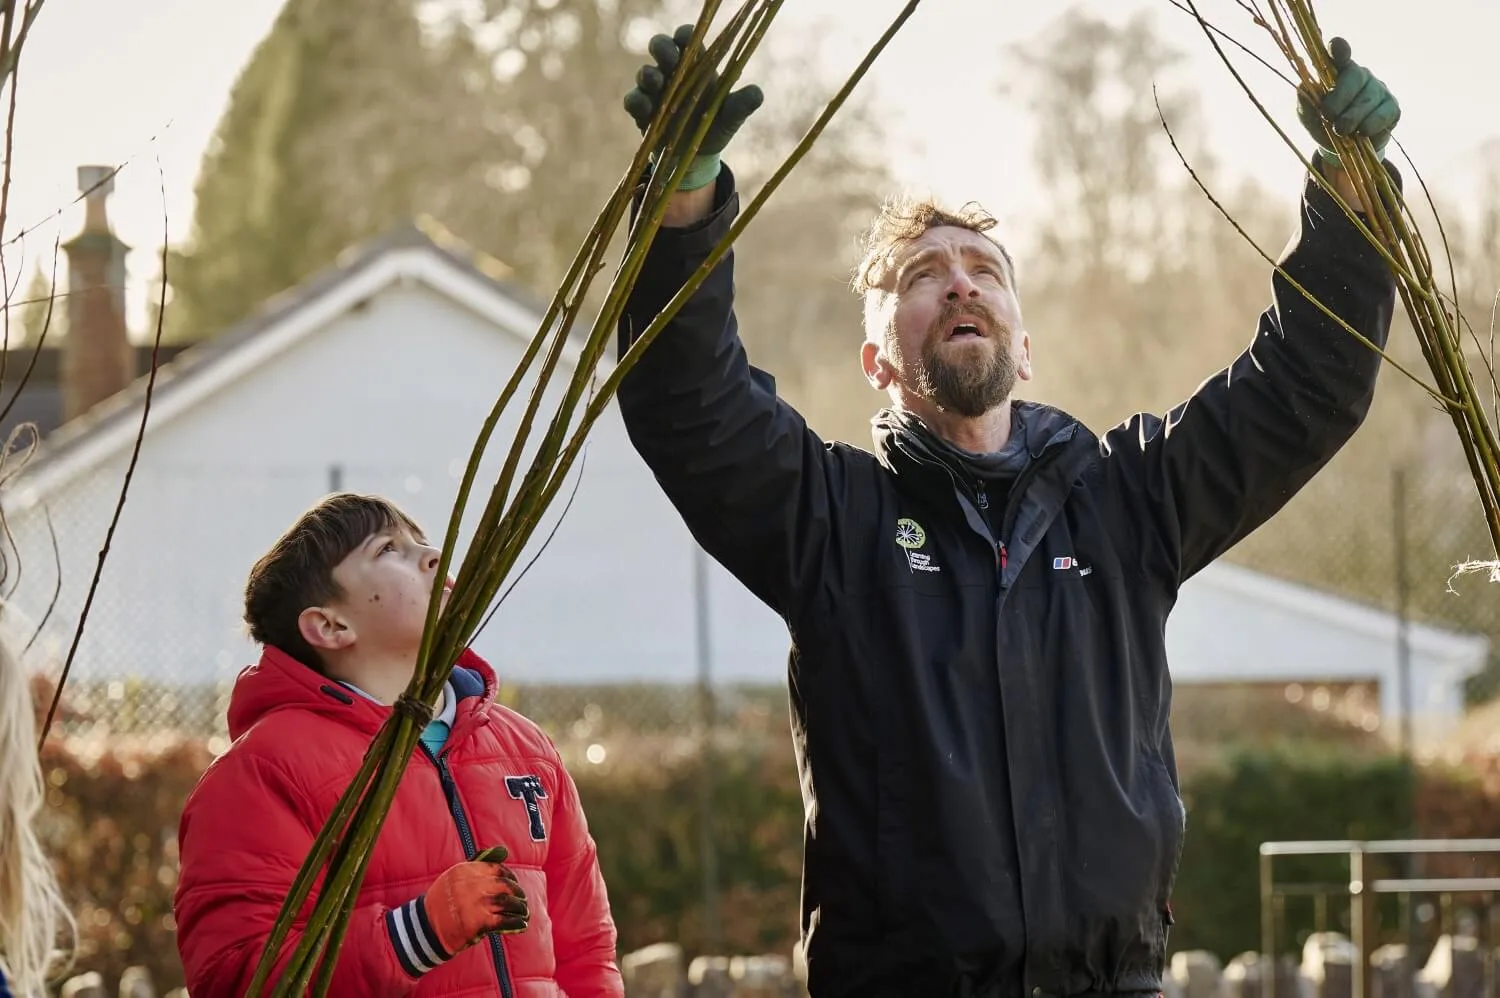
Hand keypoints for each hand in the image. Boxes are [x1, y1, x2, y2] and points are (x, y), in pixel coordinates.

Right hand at [422, 845, 529, 955]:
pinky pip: (505, 920)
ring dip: (519, 908)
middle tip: (522, 900)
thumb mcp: (455, 877)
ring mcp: (474, 904)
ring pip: (508, 902)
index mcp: (464, 871)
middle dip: (517, 893)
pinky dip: (517, 922)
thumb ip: (479, 863)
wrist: (425, 929)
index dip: (510, 878)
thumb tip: (504, 850)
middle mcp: (470, 885)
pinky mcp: (478, 923)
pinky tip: (521, 924)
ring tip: (523, 913)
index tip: (513, 885)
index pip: (497, 869)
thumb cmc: (443, 902)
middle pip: (505, 885)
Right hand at [622, 23, 763, 190]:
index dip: (685, 35)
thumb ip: (742, 104)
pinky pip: (632, 100)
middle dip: (662, 48)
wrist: (696, 157)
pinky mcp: (642, 111)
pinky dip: (637, 101)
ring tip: (657, 83)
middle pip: (661, 46)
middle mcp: (673, 73)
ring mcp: (655, 91)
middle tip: (671, 61)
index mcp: (696, 65)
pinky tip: (646, 109)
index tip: (687, 41)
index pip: (687, 38)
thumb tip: (757, 93)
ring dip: (648, 74)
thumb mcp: (732, 117)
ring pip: (644, 72)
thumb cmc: (714, 127)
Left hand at [1296, 37, 1399, 164]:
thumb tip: (1303, 86)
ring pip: (1368, 98)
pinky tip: (1362, 132)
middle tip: (1329, 116)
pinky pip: (1384, 113)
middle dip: (1340, 97)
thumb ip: (1305, 100)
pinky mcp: (1392, 107)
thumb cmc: (1323, 124)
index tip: (1336, 45)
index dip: (1339, 49)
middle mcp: (1360, 75)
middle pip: (1354, 77)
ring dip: (1353, 117)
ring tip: (1341, 131)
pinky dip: (1371, 125)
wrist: (1342, 148)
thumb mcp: (1308, 114)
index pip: (1339, 55)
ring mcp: (1378, 89)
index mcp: (1337, 72)